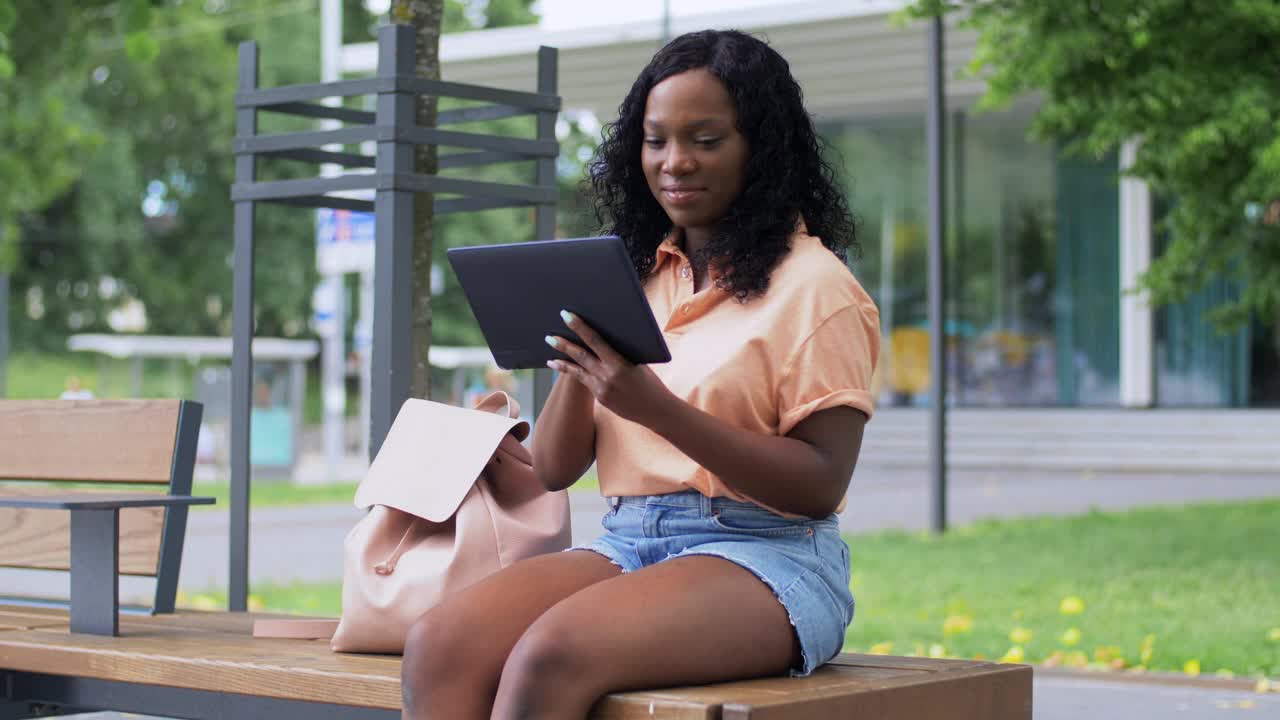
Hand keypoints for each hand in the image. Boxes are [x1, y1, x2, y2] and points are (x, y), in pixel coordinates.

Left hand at [545, 310, 674, 428]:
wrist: (656, 410)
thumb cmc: (650, 382)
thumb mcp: (637, 363)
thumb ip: (619, 354)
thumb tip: (600, 340)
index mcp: (618, 364)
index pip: (594, 340)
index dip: (579, 327)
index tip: (567, 316)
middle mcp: (607, 376)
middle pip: (580, 357)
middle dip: (563, 345)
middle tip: (548, 336)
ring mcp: (602, 390)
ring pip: (578, 372)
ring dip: (563, 363)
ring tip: (550, 358)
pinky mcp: (600, 399)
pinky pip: (586, 382)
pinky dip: (577, 374)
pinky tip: (567, 370)